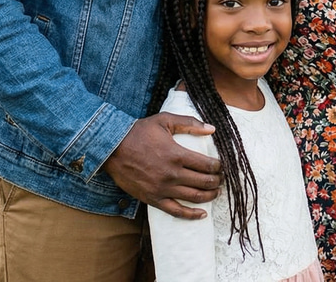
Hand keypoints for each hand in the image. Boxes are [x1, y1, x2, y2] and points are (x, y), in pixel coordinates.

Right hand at [102, 112, 222, 217]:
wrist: (113, 147)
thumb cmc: (140, 132)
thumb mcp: (165, 120)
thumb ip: (189, 123)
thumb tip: (211, 128)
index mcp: (177, 154)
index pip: (206, 164)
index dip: (218, 167)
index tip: (221, 166)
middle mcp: (172, 174)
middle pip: (203, 182)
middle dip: (216, 181)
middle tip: (221, 178)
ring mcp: (162, 189)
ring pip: (193, 197)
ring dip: (209, 196)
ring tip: (216, 192)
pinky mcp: (153, 199)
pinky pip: (176, 211)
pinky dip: (190, 215)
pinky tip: (202, 214)